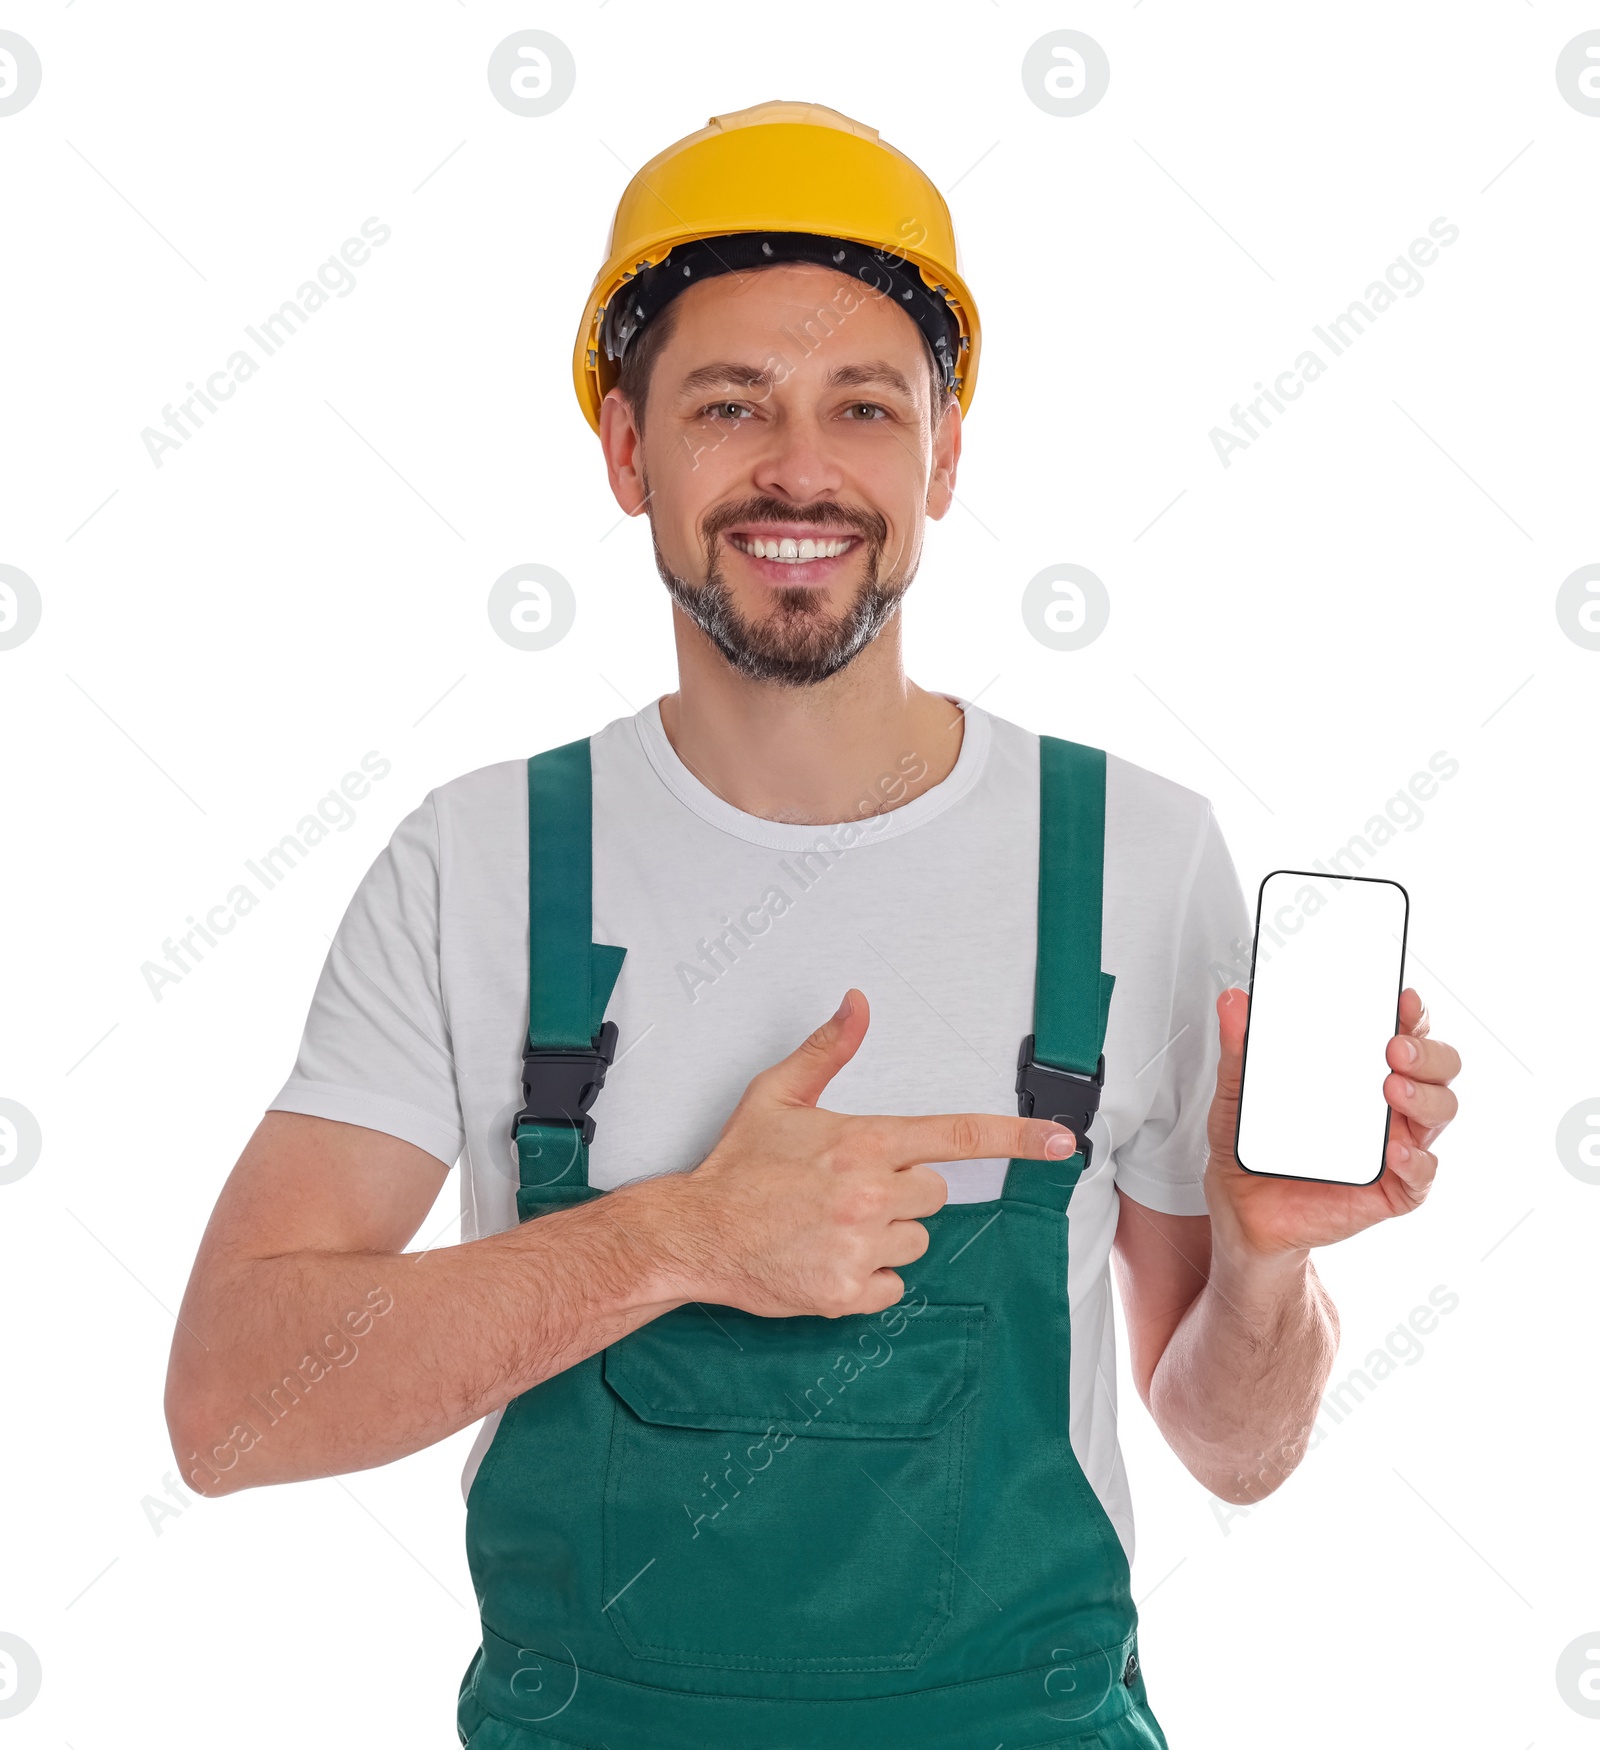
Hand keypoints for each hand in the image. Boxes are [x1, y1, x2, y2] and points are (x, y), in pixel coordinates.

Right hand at [655, 988, 1076, 1318]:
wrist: (695, 1233)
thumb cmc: (737, 1165)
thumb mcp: (778, 1094)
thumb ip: (829, 1049)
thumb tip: (857, 1003)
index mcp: (864, 1143)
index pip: (958, 1136)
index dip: (1018, 1138)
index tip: (1062, 1141)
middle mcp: (870, 1195)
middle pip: (935, 1193)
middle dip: (903, 1189)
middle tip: (849, 1187)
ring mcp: (861, 1247)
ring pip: (917, 1239)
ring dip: (887, 1233)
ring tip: (831, 1223)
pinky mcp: (847, 1291)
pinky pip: (893, 1284)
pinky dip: (869, 1275)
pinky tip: (828, 1255)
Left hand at [1202, 985, 1460, 1263]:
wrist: (1242, 1206)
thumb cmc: (1254, 1143)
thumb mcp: (1238, 1092)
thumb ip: (1239, 1048)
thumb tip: (1233, 1002)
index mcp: (1360, 1070)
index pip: (1404, 1031)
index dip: (1413, 1013)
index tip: (1402, 999)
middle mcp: (1388, 1103)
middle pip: (1438, 1067)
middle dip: (1427, 1052)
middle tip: (1394, 1048)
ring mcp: (1395, 1144)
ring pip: (1440, 1112)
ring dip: (1425, 1096)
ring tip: (1392, 1089)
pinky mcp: (1392, 1188)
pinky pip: (1421, 1174)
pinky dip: (1417, 1160)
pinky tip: (1395, 1149)